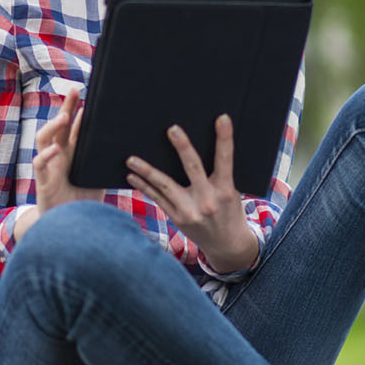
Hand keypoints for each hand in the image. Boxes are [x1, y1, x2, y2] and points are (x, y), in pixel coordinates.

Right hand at [19, 90, 101, 238]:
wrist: (70, 226)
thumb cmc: (85, 201)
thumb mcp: (99, 176)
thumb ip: (107, 161)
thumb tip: (129, 146)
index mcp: (73, 152)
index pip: (75, 124)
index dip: (79, 109)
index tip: (88, 91)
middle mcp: (59, 155)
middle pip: (59, 125)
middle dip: (66, 106)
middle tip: (74, 89)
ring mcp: (49, 166)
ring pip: (44, 139)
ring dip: (53, 126)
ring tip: (64, 117)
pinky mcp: (43, 182)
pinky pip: (39, 164)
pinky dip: (47, 155)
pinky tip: (56, 149)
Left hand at [125, 114, 257, 271]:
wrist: (227, 246)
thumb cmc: (230, 212)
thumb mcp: (233, 193)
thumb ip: (220, 174)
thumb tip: (199, 148)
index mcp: (226, 190)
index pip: (226, 160)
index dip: (224, 138)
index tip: (222, 118)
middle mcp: (207, 201)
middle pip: (193, 168)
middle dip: (183, 147)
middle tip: (172, 129)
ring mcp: (190, 211)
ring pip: (165, 185)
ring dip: (146, 171)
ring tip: (131, 159)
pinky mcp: (177, 218)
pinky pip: (157, 198)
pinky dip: (144, 186)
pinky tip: (132, 176)